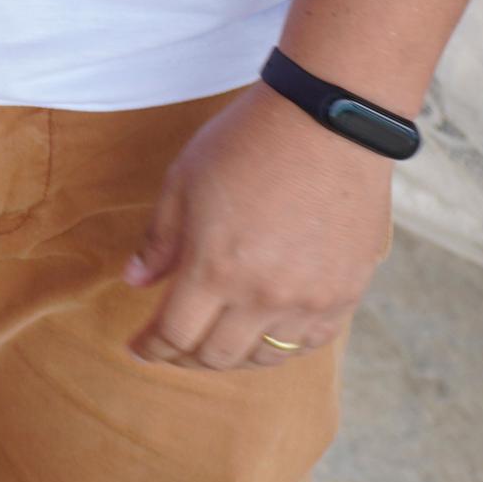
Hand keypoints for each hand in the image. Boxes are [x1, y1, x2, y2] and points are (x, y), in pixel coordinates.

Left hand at [123, 84, 391, 370]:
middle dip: (184, 358)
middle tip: (170, 348)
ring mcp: (311, 299)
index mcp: (217, 269)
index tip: (137, 348)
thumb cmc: (247, 143)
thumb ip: (159, 239)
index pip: (175, 335)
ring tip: (214, 343)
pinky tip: (264, 332)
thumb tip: (134, 280)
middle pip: (218, 356)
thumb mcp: (184, 181)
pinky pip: (310, 341)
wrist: (327, 123)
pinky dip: (281, 346)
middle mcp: (265, 296)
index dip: (150, 348)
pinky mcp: (347, 293)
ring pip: (266, 357)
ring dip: (233, 358)